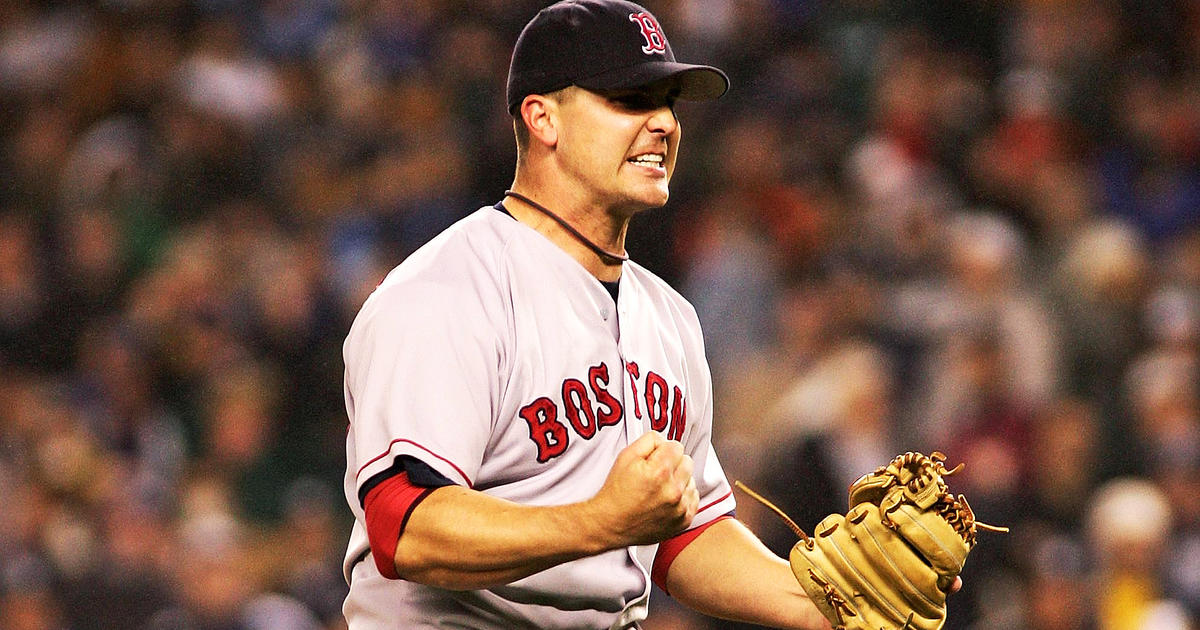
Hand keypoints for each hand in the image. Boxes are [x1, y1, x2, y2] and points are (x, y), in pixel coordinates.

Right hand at [587, 431, 698, 546]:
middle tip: (656, 473)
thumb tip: (664, 440)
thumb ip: (649, 441)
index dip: (663, 450)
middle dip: (673, 464)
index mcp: (659, 472)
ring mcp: (679, 508)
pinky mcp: (683, 520)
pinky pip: (694, 498)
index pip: (677, 446)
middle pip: (687, 462)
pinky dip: (683, 497)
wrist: (610, 524)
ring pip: (691, 480)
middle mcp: (672, 491)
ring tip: (659, 488)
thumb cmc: (616, 493)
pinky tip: (666, 499)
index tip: (655, 458)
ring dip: (679, 481)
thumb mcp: (625, 456)